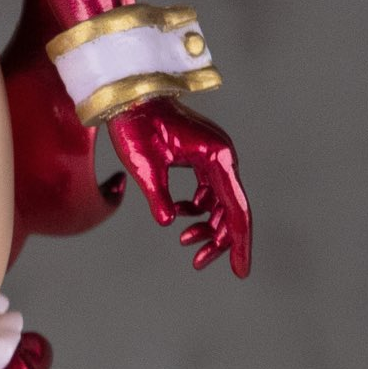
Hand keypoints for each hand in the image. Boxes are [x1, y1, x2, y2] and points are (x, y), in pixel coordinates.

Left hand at [107, 94, 251, 275]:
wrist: (125, 95)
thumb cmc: (135, 125)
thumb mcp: (145, 165)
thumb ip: (159, 196)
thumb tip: (167, 222)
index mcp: (218, 156)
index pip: (237, 208)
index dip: (240, 244)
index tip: (242, 274)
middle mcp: (222, 154)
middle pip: (230, 208)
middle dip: (217, 239)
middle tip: (198, 263)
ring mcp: (212, 154)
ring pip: (218, 201)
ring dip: (205, 224)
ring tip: (185, 243)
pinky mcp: (200, 154)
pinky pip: (207, 189)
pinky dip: (195, 207)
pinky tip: (176, 215)